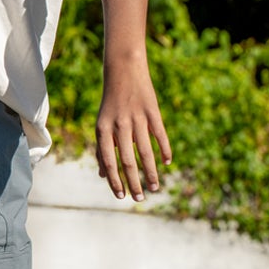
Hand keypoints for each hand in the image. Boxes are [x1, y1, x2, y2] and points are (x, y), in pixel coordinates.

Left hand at [96, 54, 171, 201]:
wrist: (123, 70)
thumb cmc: (111, 103)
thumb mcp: (102, 124)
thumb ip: (102, 149)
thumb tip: (104, 175)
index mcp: (103, 129)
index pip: (109, 161)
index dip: (115, 181)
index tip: (121, 196)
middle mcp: (119, 125)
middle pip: (128, 161)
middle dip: (134, 182)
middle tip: (140, 199)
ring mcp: (137, 118)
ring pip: (146, 152)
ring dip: (151, 173)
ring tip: (155, 187)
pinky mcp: (153, 111)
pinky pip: (160, 135)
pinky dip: (164, 150)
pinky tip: (167, 163)